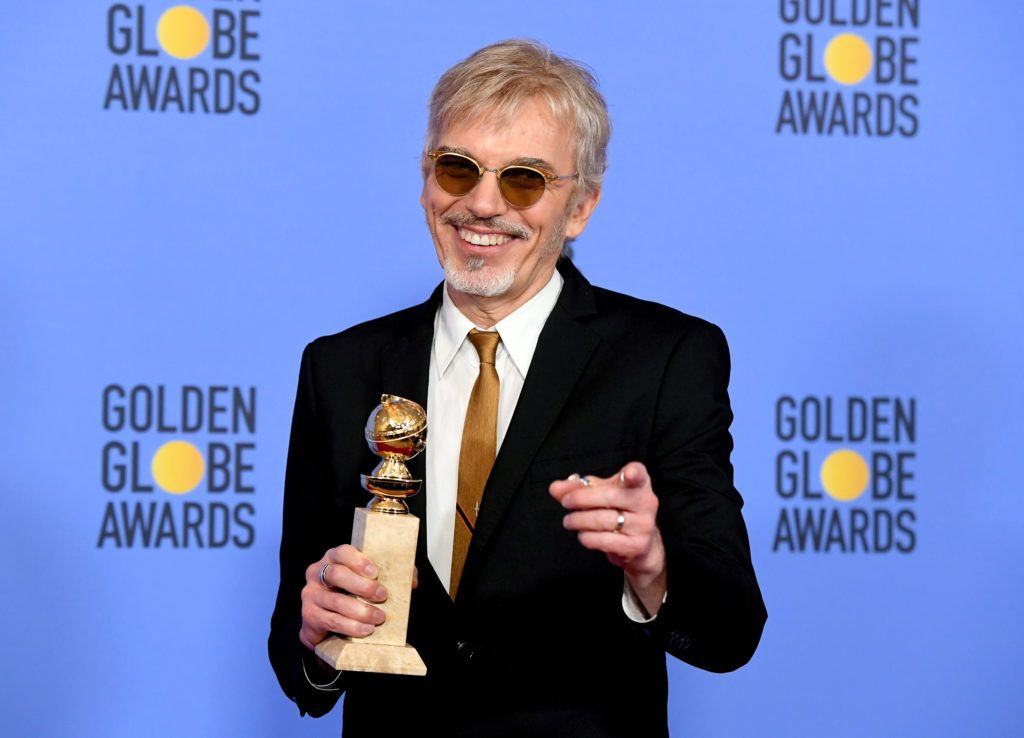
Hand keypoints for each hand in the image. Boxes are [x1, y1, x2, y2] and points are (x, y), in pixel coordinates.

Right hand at [299, 544, 390, 650]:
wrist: (327, 626)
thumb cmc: (351, 595)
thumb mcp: (368, 581)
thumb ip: (391, 575)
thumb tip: (412, 581)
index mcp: (333, 558)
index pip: (342, 552)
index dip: (358, 560)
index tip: (375, 572)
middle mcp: (317, 572)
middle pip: (336, 574)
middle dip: (362, 586)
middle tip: (383, 595)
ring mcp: (311, 594)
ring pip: (335, 600)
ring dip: (360, 610)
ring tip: (379, 618)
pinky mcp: (310, 616)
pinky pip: (331, 620)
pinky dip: (351, 626)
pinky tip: (365, 629)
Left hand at [549, 462, 666, 615]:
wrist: (639, 544)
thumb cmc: (617, 510)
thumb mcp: (599, 493)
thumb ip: (577, 488)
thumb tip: (555, 488)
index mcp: (639, 484)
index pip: (639, 475)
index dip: (634, 473)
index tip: (628, 473)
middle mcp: (646, 502)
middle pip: (609, 497)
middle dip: (581, 499)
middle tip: (565, 502)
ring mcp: (644, 525)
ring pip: (603, 520)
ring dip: (579, 520)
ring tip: (569, 521)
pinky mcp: (636, 546)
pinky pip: (604, 540)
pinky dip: (587, 537)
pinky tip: (583, 535)